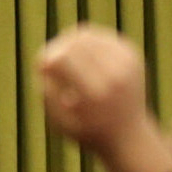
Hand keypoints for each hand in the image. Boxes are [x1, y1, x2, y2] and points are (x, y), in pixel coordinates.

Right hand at [36, 27, 171, 171]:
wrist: (130, 136)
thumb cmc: (88, 131)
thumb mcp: (61, 124)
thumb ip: (47, 96)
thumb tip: (42, 62)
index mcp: (95, 94)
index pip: (62, 59)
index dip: (45, 58)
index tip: (39, 67)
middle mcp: (114, 75)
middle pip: (74, 43)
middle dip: (55, 48)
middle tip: (47, 60)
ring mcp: (126, 63)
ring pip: (87, 35)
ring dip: (68, 41)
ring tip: (60, 55)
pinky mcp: (132, 55)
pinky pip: (101, 37)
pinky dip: (85, 41)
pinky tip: (77, 52)